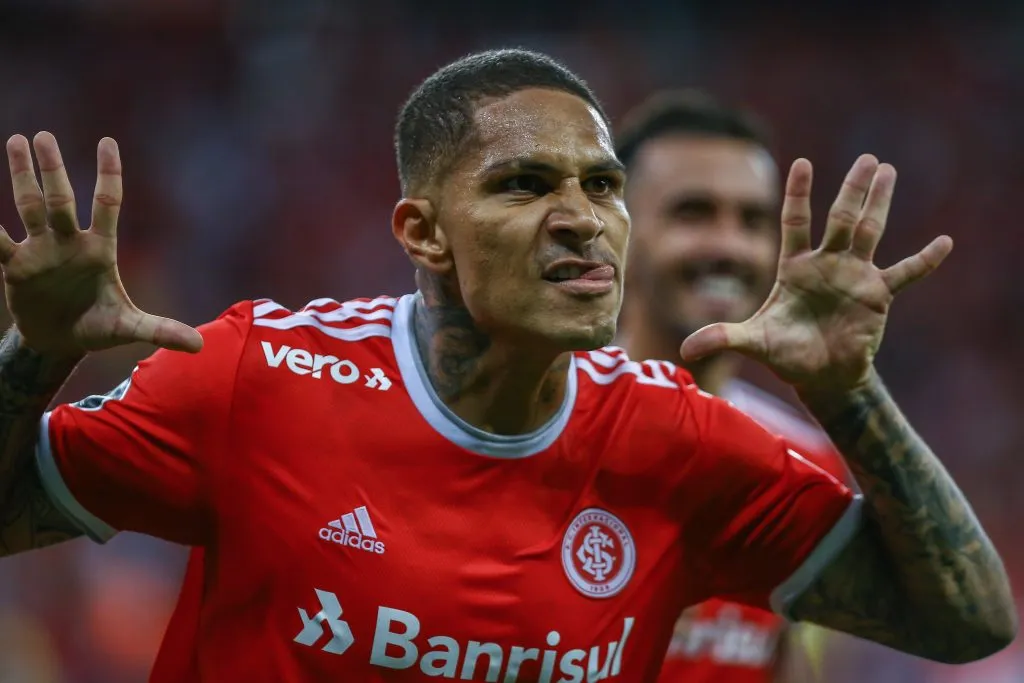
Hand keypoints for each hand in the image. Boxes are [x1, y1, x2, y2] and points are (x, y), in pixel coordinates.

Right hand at [0, 132, 201, 357]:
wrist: (60, 342)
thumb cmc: (98, 327)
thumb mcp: (128, 329)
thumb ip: (159, 331)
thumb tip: (198, 345)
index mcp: (99, 249)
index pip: (107, 204)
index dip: (108, 175)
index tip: (107, 142)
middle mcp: (69, 241)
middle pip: (60, 199)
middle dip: (52, 169)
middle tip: (43, 137)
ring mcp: (40, 250)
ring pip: (29, 207)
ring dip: (23, 177)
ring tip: (16, 139)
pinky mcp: (15, 265)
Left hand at [680, 154, 950, 394]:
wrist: (820, 375)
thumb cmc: (786, 353)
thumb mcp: (753, 343)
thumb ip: (722, 338)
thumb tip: (684, 350)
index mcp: (795, 268)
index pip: (795, 223)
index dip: (799, 195)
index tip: (802, 163)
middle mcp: (826, 264)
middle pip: (841, 219)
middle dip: (853, 190)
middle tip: (869, 159)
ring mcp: (854, 276)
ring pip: (871, 232)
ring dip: (881, 203)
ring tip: (889, 171)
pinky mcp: (877, 296)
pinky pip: (905, 274)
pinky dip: (924, 260)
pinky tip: (945, 242)